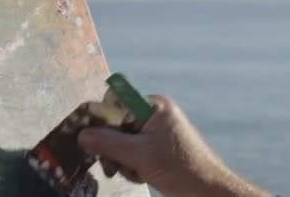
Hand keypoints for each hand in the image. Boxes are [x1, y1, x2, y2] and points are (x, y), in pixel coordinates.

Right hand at [77, 95, 268, 196]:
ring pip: (121, 140)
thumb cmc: (180, 169)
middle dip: (112, 147)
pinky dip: (131, 165)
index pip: (117, 102)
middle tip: (112, 165)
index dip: (101, 118)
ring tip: (133, 173)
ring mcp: (156, 132)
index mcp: (154, 106)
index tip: (87, 136)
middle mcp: (154, 114)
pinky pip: (131, 151)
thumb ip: (109, 143)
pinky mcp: (156, 149)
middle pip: (116, 123)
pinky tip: (139, 175)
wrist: (207, 192)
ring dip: (121, 160)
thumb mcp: (140, 156)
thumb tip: (81, 135)